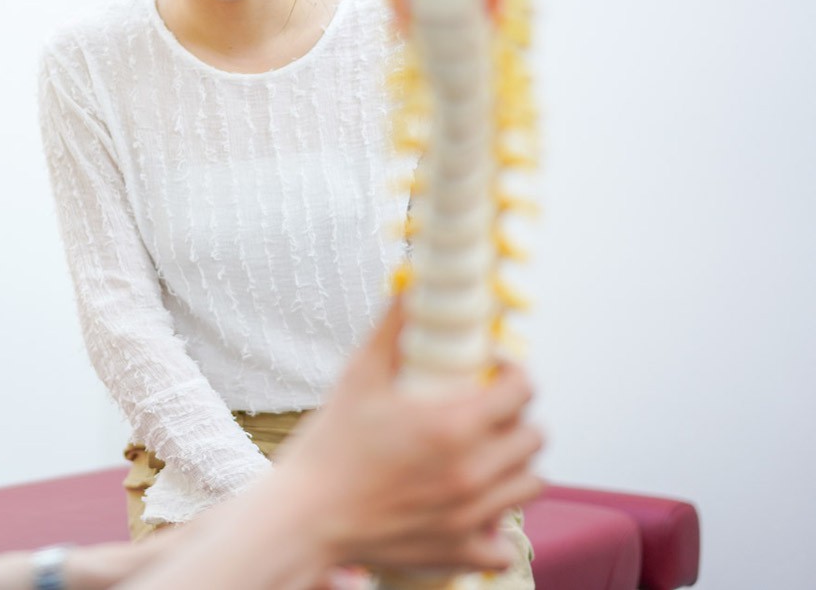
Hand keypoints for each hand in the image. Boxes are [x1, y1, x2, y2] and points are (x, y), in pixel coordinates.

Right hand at [267, 296, 543, 572]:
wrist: (305, 515)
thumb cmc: (329, 447)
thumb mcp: (358, 376)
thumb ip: (391, 329)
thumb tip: (409, 289)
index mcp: (453, 424)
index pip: (522, 390)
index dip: (513, 373)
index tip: (493, 371)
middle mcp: (472, 471)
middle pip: (533, 438)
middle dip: (515, 418)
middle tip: (487, 412)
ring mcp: (469, 515)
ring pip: (528, 484)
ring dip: (513, 466)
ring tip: (485, 456)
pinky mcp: (458, 549)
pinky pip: (504, 543)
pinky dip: (496, 527)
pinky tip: (474, 509)